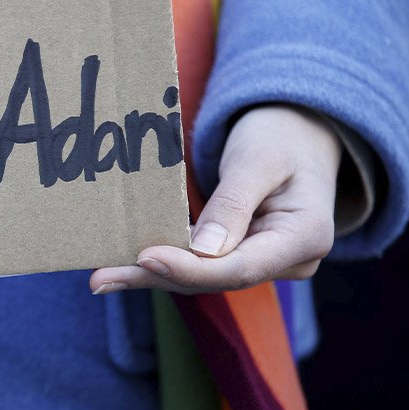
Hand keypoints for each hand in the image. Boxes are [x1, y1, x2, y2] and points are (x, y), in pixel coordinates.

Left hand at [90, 105, 341, 294]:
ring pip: (203, 276)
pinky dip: (164, 262)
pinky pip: (201, 263)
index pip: (240, 268)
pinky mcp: (243, 254)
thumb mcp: (258, 160)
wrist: (298, 130)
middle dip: (157, 277)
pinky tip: (125, 266)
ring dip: (152, 275)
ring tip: (103, 277)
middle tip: (102, 278)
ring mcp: (266, 261)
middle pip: (215, 278)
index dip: (190, 268)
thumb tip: (204, 251)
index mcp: (306, 238)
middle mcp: (290, 260)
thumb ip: (234, 203)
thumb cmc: (280, 136)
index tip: (145, 258)